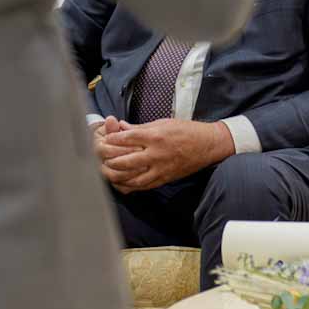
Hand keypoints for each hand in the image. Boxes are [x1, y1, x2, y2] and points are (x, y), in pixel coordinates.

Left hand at [96, 119, 234, 192]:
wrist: (208, 145)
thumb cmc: (186, 131)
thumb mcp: (163, 123)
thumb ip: (140, 127)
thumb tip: (121, 127)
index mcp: (156, 136)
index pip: (126, 139)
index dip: (112, 139)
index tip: (104, 139)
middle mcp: (157, 154)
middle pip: (125, 161)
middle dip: (110, 160)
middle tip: (101, 158)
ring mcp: (161, 169)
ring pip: (132, 177)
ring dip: (117, 176)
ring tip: (107, 171)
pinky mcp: (164, 179)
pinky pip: (143, 186)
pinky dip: (129, 185)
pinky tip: (121, 182)